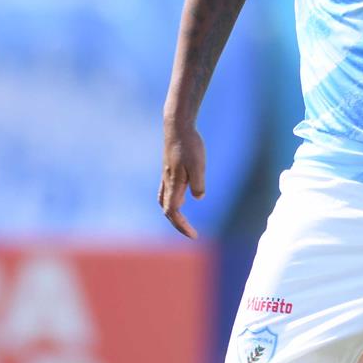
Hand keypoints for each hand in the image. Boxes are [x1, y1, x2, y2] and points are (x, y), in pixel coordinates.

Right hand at [159, 119, 205, 238]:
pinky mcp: (169, 169)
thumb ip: (198, 183)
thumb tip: (198, 197)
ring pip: (164, 201)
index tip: (194, 236)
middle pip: (167, 210)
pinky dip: (172, 201)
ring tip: (183, 221)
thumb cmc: (189, 144)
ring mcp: (166, 176)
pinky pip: (167, 191)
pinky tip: (182, 198)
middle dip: (178, 224)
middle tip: (191, 233)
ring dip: (173, 214)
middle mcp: (167, 182)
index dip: (182, 226)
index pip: (173, 212)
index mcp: (174, 184)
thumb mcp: (198, 164)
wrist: (176, 126)